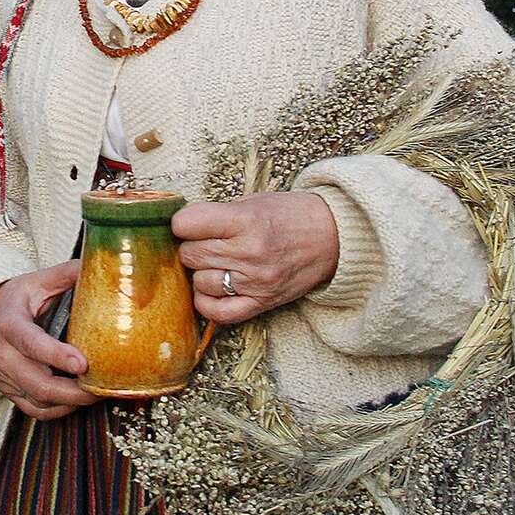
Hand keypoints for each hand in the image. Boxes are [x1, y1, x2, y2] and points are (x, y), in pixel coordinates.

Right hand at [0, 260, 98, 420]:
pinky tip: (77, 401)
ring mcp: (3, 375)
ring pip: (37, 400)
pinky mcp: (8, 389)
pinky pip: (33, 410)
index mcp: (8, 322)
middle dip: (72, 390)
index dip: (56, 356)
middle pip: (37, 382)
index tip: (83, 363)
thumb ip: (67, 274)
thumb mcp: (40, 280)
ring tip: (97, 393)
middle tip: (101, 387)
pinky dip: (57, 410)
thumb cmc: (21, 297)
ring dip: (69, 402)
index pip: (31, 343)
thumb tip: (99, 264)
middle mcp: (1, 353)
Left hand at [175, 191, 339, 325]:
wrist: (333, 237)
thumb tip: (181, 229)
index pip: (186, 224)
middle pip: (190, 254)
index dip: (183, 223)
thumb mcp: (253, 202)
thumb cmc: (290, 215)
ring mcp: (255, 281)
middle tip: (206, 241)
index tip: (190, 223)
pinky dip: (207, 302)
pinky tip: (212, 289)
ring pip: (200, 282)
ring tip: (218, 262)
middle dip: (192, 246)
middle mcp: (249, 252)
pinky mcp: (262, 303)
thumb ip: (217, 216)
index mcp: (245, 220)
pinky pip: (218, 312)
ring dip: (202, 272)